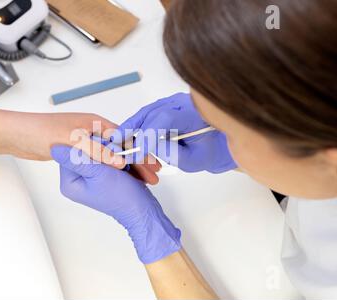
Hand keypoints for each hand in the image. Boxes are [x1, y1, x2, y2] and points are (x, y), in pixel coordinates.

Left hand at [0, 108, 160, 183]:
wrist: (19, 136)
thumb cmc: (41, 134)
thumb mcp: (74, 143)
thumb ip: (97, 153)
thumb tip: (118, 160)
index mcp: (94, 124)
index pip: (122, 138)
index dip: (136, 151)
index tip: (149, 164)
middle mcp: (92, 132)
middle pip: (120, 148)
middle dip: (136, 161)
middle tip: (153, 173)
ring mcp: (87, 143)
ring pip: (113, 156)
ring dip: (127, 166)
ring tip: (146, 177)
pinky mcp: (81, 152)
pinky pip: (104, 161)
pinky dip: (114, 168)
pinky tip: (127, 177)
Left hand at [51, 145, 180, 263]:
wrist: (142, 209)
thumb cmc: (122, 196)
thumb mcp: (98, 173)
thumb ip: (77, 159)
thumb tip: (54, 148)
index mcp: (70, 182)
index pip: (72, 153)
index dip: (91, 146)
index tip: (107, 149)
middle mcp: (78, 180)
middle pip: (87, 152)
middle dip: (106, 151)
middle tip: (119, 159)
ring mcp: (91, 178)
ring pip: (101, 154)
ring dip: (116, 155)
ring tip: (127, 165)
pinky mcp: (103, 176)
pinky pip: (109, 159)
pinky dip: (120, 159)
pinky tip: (130, 165)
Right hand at [112, 93, 236, 172]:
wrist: (220, 142)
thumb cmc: (210, 152)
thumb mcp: (194, 161)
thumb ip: (172, 154)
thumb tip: (148, 146)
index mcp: (194, 114)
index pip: (164, 120)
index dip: (147, 135)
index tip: (134, 151)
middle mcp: (182, 103)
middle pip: (151, 113)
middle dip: (132, 130)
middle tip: (115, 144)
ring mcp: (173, 102)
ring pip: (147, 111)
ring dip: (130, 126)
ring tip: (115, 140)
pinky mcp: (166, 106)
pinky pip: (148, 113)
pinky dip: (135, 124)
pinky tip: (124, 135)